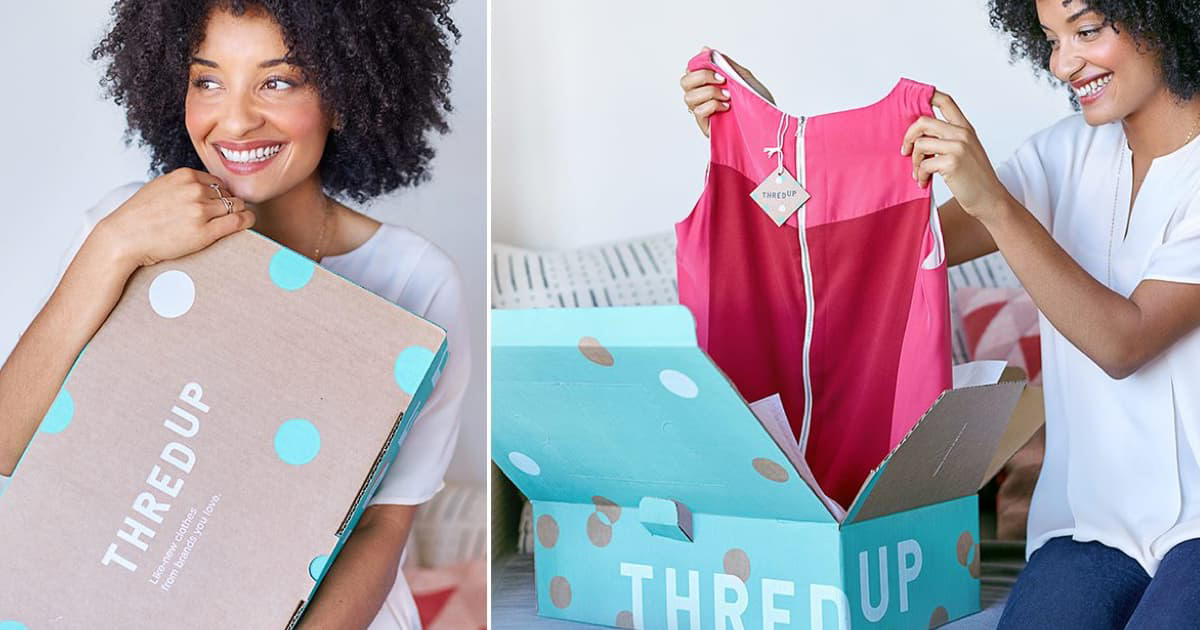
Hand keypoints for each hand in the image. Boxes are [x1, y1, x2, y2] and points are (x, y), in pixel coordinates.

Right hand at [93, 168, 255, 268]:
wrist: (124, 237)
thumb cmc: (139, 216)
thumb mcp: (161, 187)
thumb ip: (183, 185)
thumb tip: (204, 188)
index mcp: (184, 176)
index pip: (217, 182)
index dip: (221, 194)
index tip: (221, 204)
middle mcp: (194, 190)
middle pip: (228, 194)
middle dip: (230, 204)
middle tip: (228, 216)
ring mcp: (200, 210)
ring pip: (236, 206)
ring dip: (239, 213)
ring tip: (236, 221)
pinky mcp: (204, 231)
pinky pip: (237, 222)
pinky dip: (247, 221)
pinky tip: (248, 222)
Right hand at [680, 48, 772, 136]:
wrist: (767, 121)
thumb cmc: (756, 101)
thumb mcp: (742, 76)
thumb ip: (724, 63)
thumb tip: (705, 49)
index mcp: (708, 83)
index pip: (690, 70)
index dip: (698, 65)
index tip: (716, 67)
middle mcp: (702, 97)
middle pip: (684, 82)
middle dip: (702, 77)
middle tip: (721, 80)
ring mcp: (703, 111)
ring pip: (689, 97)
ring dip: (709, 92)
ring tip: (727, 95)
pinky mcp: (706, 125)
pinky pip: (698, 111)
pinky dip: (712, 105)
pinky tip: (726, 107)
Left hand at [901, 91, 1009, 220]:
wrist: (990, 199)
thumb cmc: (975, 179)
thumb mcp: (965, 151)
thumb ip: (946, 139)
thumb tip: (917, 136)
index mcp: (965, 128)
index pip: (946, 101)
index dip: (927, 96)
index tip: (912, 103)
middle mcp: (962, 133)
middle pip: (923, 122)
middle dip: (908, 137)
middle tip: (905, 151)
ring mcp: (958, 146)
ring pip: (920, 144)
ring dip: (914, 161)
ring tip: (919, 173)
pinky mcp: (952, 162)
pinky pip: (923, 164)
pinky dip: (920, 175)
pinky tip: (924, 182)